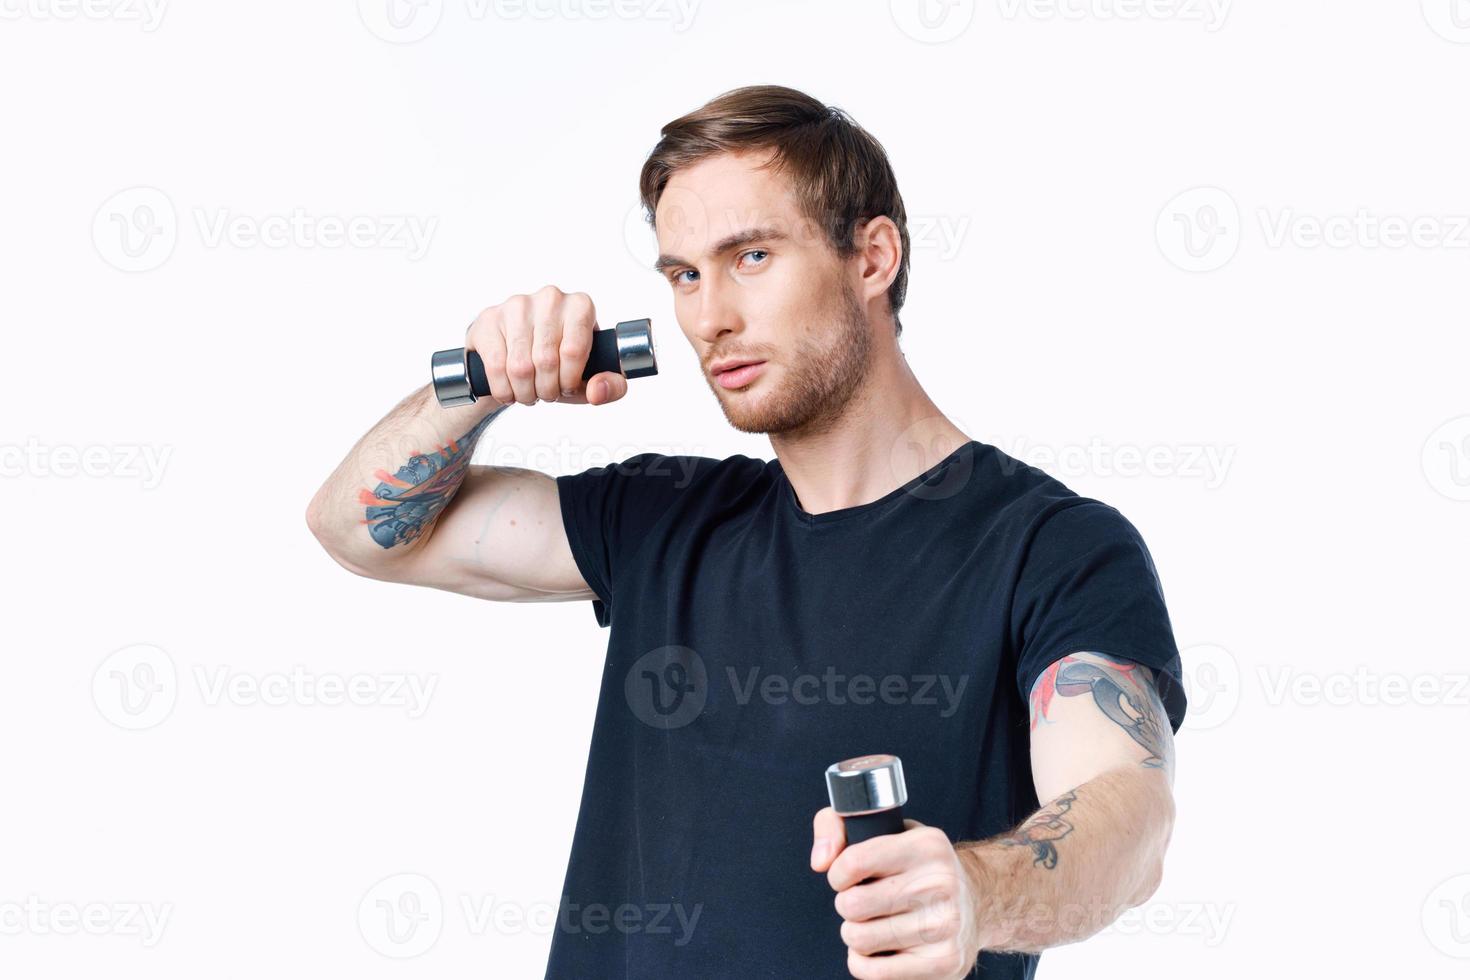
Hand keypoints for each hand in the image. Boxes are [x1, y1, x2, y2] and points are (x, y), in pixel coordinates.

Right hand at [465, 285, 628, 406]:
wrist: (519, 354)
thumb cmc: (559, 364)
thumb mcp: (590, 377)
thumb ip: (611, 387)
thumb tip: (598, 390)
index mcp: (581, 306)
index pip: (574, 351)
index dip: (569, 380)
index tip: (566, 387)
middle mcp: (550, 298)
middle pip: (546, 360)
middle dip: (546, 389)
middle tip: (545, 393)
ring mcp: (517, 304)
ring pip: (520, 366)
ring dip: (524, 392)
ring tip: (528, 392)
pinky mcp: (490, 318)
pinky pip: (496, 366)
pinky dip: (503, 389)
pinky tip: (508, 389)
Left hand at [812, 807, 985, 978]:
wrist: (975, 902)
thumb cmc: (916, 866)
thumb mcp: (885, 828)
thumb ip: (836, 825)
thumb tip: (820, 861)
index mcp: (927, 846)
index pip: (853, 863)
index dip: (838, 874)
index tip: (848, 876)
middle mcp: (941, 884)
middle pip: (852, 905)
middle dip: (847, 905)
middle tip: (864, 902)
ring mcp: (944, 927)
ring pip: (858, 939)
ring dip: (855, 933)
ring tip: (874, 923)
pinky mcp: (943, 963)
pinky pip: (872, 972)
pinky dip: (863, 962)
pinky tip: (879, 948)